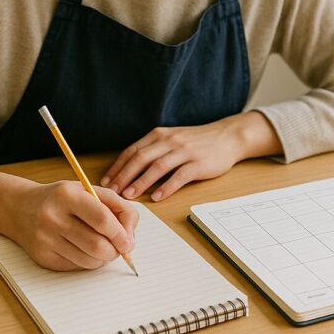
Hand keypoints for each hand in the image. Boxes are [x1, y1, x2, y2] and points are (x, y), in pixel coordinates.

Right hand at [7, 180, 138, 270]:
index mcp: (67, 195)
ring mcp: (45, 239)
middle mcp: (53, 217)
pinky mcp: (42, 257)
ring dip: (103, 258)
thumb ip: (116, 206)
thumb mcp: (88, 190)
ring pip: (89, 260)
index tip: (128, 242)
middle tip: (118, 248)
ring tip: (101, 247)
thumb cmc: (61, 198)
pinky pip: (76, 267)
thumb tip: (130, 237)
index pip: (103, 219)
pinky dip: (87, 261)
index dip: (121, 234)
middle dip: (115, 251)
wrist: (19, 208)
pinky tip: (82, 249)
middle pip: (97, 245)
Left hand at [100, 112, 280, 201]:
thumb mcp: (172, 139)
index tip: (105, 182)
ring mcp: (184, 152)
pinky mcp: (198, 164)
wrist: (227, 137)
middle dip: (123, 176)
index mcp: (159, 135)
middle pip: (141, 158)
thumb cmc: (197, 142)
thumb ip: (153, 150)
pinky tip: (157, 197)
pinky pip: (179, 176)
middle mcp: (169, 141)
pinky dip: (167, 187)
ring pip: (157, 167)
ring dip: (141, 182)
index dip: (117, 167)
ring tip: (129, 196)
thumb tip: (128, 170)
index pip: (132, 151)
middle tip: (112, 192)